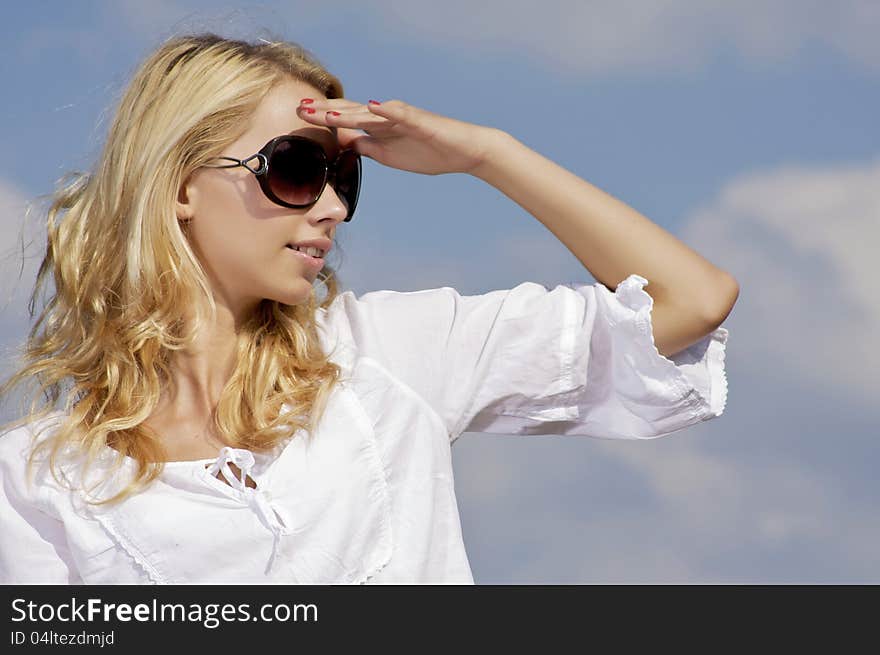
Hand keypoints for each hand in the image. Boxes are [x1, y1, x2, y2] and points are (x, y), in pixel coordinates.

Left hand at [296, 98, 502, 175]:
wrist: (465, 150)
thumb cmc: (430, 152)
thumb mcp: (389, 155)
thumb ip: (367, 148)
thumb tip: (345, 145)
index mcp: (378, 128)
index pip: (344, 121)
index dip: (322, 119)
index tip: (298, 116)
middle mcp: (386, 118)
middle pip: (350, 113)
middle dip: (324, 112)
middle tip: (298, 109)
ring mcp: (402, 118)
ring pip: (370, 113)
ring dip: (346, 113)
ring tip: (323, 113)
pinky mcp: (420, 121)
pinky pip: (401, 114)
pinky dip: (386, 110)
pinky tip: (372, 107)